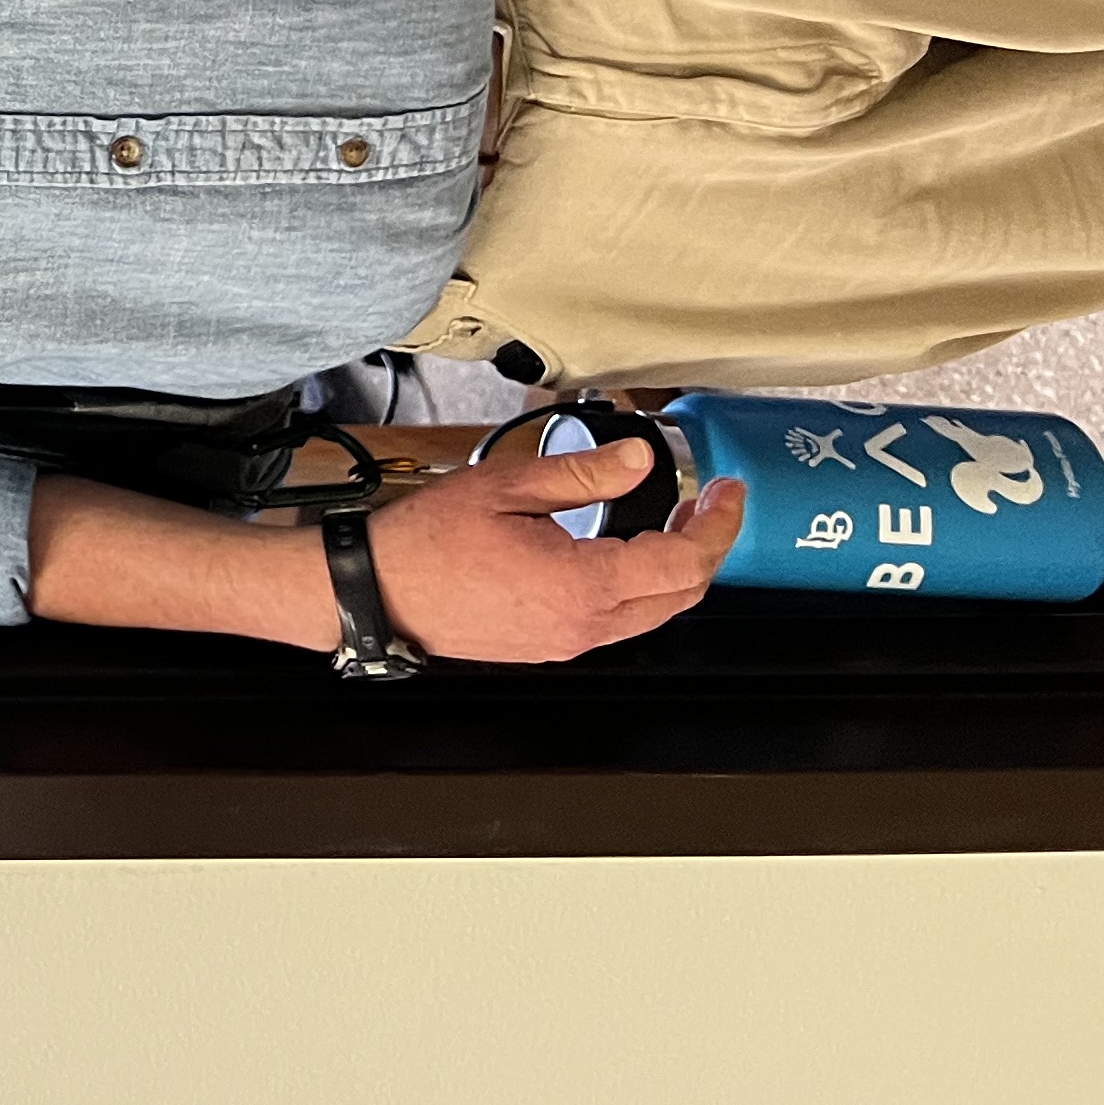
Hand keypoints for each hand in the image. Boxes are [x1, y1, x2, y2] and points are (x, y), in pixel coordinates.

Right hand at [359, 439, 743, 663]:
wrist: (376, 592)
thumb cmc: (427, 541)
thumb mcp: (505, 487)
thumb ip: (581, 473)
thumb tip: (638, 458)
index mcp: (582, 586)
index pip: (683, 563)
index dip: (717, 525)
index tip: (727, 493)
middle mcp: (585, 626)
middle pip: (680, 595)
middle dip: (705, 547)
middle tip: (706, 503)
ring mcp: (569, 642)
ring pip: (652, 613)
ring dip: (674, 570)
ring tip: (669, 522)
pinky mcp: (550, 646)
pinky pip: (617, 621)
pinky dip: (639, 587)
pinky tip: (621, 553)